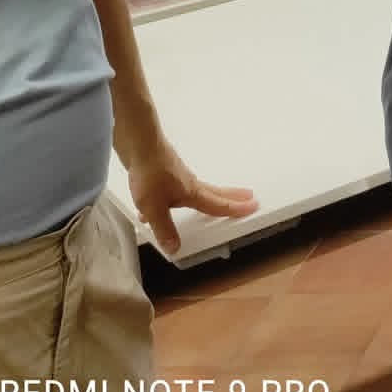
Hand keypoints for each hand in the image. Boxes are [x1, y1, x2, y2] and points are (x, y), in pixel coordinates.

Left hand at [124, 140, 257, 255]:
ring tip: (215, 198)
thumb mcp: (153, 207)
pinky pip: (179, 187)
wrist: (139, 144)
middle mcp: (189, 183)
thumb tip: (174, 247)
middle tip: (248, 195)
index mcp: (191, 193)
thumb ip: (164, 228)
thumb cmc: (149, 171)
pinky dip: (181, 195)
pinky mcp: (166, 171)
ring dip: (211, 194)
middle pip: (216, 192)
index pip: (218, 205)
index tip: (252, 206)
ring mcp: (178, 176)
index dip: (236, 209)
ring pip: (199, 189)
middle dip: (233, 196)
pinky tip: (163, 201)